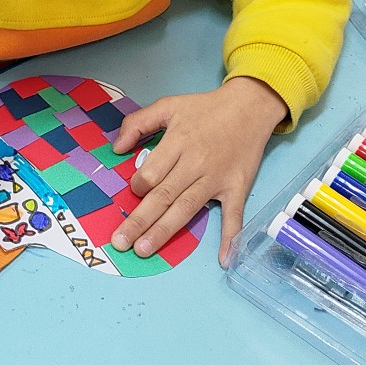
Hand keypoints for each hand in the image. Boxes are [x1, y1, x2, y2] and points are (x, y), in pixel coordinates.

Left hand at [110, 78, 286, 266]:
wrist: (249, 106)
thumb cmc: (205, 108)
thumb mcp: (168, 105)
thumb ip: (138, 122)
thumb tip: (116, 148)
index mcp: (178, 142)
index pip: (151, 173)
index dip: (138, 187)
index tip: (134, 192)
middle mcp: (196, 163)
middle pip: (163, 196)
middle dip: (140, 220)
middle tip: (120, 242)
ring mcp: (217, 178)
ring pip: (186, 208)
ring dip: (164, 231)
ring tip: (144, 249)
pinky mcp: (237, 187)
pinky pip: (233, 215)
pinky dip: (230, 237)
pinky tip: (223, 259)